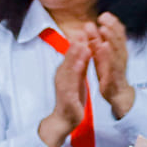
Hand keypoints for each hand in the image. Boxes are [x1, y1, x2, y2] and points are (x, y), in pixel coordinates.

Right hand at [38, 31, 91, 146]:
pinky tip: (80, 64)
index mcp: (65, 71)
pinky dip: (75, 72)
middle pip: (69, 58)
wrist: (64, 119)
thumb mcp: (77, 78)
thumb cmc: (71, 97)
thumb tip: (85, 47)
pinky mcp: (66, 95)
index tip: (85, 28)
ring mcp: (63, 85)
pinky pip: (71, 82)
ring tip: (81, 44)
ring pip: (69, 68)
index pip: (72, 54)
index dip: (78, 41)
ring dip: (74, 55)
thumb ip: (80, 63)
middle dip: (75, 44)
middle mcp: (62, 76)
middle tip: (82, 30)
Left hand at [88, 12, 134, 116]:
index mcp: (116, 51)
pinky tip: (104, 47)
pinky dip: (108, 55)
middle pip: (117, 39)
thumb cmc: (110, 73)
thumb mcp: (102, 56)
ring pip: (116, 50)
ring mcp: (118, 66)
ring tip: (104, 28)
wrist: (118, 94)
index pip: (116, 35)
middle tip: (104, 16)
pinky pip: (112, 64)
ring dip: (110, 38)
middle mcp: (120, 56)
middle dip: (111, 27)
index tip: (105, 14)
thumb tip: (90, 25)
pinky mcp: (114, 76)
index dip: (112, 24)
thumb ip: (97, 41)